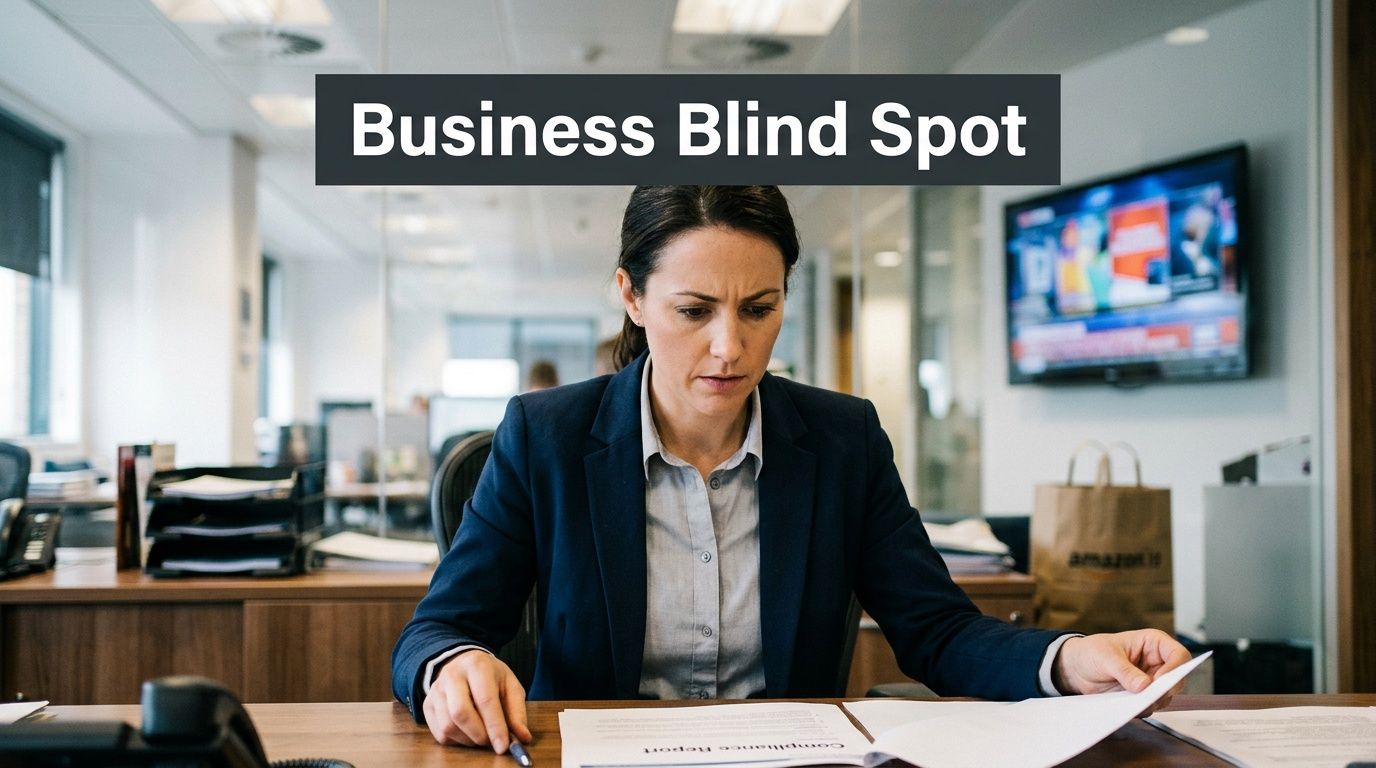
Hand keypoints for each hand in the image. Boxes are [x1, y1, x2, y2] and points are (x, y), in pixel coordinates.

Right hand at [423, 649, 531, 751]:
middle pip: (460, 713)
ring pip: (448, 725)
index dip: (495, 727)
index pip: (485, 700)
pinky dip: (456, 740)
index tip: (503, 747)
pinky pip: (438, 732)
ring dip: (468, 739)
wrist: (464, 664)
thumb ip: (517, 712)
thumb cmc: (491, 677)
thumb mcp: (510, 686)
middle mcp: (452, 675)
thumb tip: (523, 738)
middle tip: (490, 742)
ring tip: (480, 735)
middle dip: (478, 734)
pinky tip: (467, 732)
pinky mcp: (427, 704)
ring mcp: (436, 689)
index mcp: (477, 666)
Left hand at [1052, 629, 1191, 715]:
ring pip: (1166, 697)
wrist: (1075, 669)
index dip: (1175, 669)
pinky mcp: (1142, 696)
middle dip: (1164, 691)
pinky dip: (1141, 709)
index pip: (1179, 655)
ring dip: (1152, 702)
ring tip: (1131, 701)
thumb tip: (1144, 685)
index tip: (1159, 682)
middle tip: (1147, 698)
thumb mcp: (1105, 657)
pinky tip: (1126, 706)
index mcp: (1153, 643)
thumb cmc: (1091, 652)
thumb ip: (1124, 671)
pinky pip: (1150, 706)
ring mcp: (1151, 681)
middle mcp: (1157, 663)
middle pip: (1177, 680)